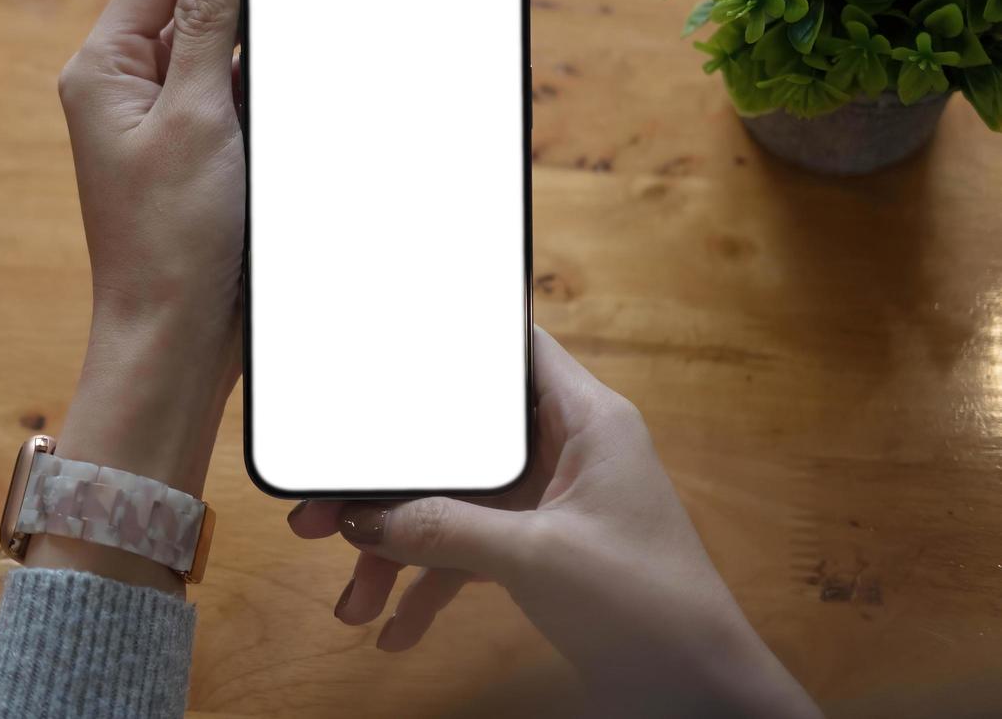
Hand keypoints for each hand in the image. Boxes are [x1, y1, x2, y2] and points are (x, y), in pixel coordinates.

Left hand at [24, 0, 306, 592]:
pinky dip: (260, 57)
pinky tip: (297, 43)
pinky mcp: (189, 151)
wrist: (172, 340)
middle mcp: (121, 85)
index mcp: (103, 68)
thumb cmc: (173, 241)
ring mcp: (155, 118)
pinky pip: (225, 82)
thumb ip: (203, 22)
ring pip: (208, 33)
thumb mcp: (196, 118)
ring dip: (254, 0)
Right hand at [290, 328, 819, 716]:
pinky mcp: (539, 552)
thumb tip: (364, 517)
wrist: (697, 696)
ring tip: (352, 599)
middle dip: (388, 483)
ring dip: (398, 551)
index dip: (452, 338)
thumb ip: (442, 528)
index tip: (380, 350)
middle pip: (457, 442)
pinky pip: (465, 553)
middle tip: (324, 511)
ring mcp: (549, 503)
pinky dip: (429, 587)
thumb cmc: (650, 606)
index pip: (513, 346)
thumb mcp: (535, 557)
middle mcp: (565, 450)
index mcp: (584, 419)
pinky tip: (395, 627)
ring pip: (452, 505)